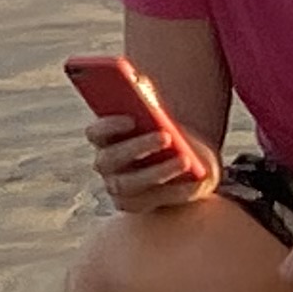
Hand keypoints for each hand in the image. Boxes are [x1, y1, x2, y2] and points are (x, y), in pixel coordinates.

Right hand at [86, 109, 211, 212]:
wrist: (185, 165)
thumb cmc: (167, 132)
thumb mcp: (161, 115)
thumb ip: (148, 101)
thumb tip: (142, 85)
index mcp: (104, 138)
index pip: (95, 132)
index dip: (109, 126)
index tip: (132, 119)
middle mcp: (106, 165)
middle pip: (109, 159)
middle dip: (137, 147)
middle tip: (166, 136)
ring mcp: (118, 188)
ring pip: (130, 184)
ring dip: (158, 171)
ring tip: (184, 159)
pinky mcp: (137, 206)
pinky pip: (156, 200)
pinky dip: (177, 190)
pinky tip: (197, 180)